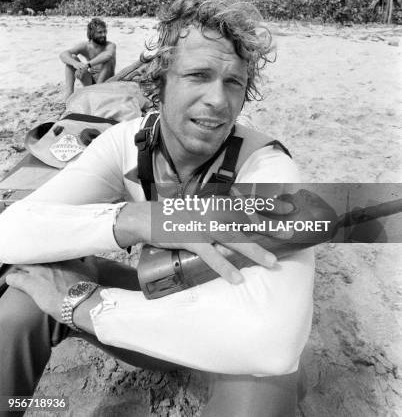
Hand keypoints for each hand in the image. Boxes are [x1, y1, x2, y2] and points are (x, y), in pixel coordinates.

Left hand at [6, 258, 98, 321]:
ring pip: (21, 264)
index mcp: (61, 256)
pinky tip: (12, 281)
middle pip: (33, 255)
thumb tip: (88, 255)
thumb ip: (88, 259)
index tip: (43, 257)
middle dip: (30, 259)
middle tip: (30, 265)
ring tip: (20, 272)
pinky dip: (12, 279)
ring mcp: (38, 271)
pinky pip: (13, 278)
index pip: (46, 250)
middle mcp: (48, 261)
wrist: (79, 300)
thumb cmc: (87, 286)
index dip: (43, 254)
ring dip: (20, 268)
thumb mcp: (92, 269)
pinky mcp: (29, 284)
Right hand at [116, 198, 294, 284]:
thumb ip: (219, 214)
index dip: (269, 204)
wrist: (150, 218)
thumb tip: (238, 223)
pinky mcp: (192, 240)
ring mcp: (203, 226)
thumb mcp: (201, 210)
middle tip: (290, 235)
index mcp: (217, 204)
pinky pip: (211, 256)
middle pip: (247, 221)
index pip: (248, 202)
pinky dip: (225, 267)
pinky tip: (237, 278)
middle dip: (269, 227)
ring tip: (272, 263)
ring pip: (234, 240)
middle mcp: (213, 213)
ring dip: (254, 252)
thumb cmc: (179, 215)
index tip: (289, 207)